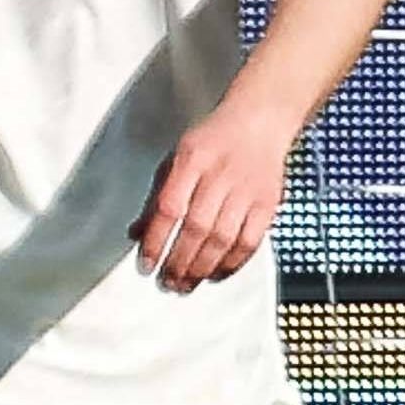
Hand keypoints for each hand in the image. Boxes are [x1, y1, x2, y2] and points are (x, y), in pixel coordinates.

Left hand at [134, 100, 293, 291]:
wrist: (260, 120)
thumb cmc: (214, 141)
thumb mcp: (176, 158)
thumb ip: (157, 196)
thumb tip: (137, 233)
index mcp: (192, 160)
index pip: (169, 208)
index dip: (156, 241)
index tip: (146, 265)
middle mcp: (220, 175)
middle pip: (197, 228)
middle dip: (178, 263)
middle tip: (167, 283)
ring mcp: (247, 190)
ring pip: (223, 239)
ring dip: (202, 268)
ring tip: (186, 284)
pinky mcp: (267, 203)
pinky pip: (250, 241)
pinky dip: (232, 263)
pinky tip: (216, 274)